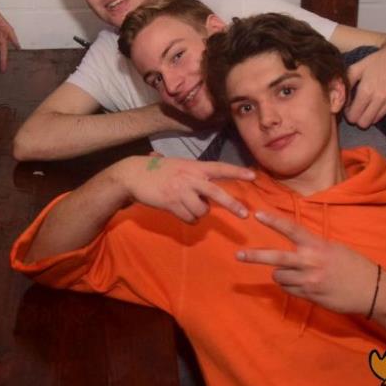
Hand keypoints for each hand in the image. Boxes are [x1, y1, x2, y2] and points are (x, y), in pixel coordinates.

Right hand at [113, 156, 254, 222]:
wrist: (132, 174)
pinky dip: (187, 218)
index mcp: (194, 166)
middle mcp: (190, 178)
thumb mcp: (178, 166)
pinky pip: (189, 218)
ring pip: (201, 210)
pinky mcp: (171, 203)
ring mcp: (180, 191)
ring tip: (187, 207)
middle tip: (245, 215)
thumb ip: (193, 176)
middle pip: (216, 193)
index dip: (237, 172)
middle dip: (232, 205)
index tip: (253, 176)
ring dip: (198, 213)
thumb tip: (206, 196)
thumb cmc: (157, 170)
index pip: (220, 168)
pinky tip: (178, 211)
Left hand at [239, 211, 377, 314]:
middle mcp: (311, 262)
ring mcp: (309, 280)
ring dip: (281, 275)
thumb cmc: (354, 266)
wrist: (372, 291)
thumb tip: (294, 248)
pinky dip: (290, 286)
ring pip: (279, 276)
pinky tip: (304, 285)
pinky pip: (288, 289)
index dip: (274, 221)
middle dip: (255, 256)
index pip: (292, 229)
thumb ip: (312, 248)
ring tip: (296, 274)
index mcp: (317, 245)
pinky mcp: (309, 295)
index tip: (257, 214)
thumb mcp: (334, 249)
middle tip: (238, 255)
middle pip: (276, 258)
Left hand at [344, 39, 385, 127]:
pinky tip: (380, 98)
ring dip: (370, 114)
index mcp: (366, 91)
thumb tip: (337, 99)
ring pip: (376, 120)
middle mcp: (381, 98)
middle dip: (358, 118)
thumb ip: (345, 84)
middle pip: (364, 123)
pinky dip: (381, 109)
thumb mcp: (356, 68)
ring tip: (369, 102)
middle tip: (357, 108)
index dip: (349, 114)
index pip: (353, 117)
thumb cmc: (376, 61)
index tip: (349, 107)